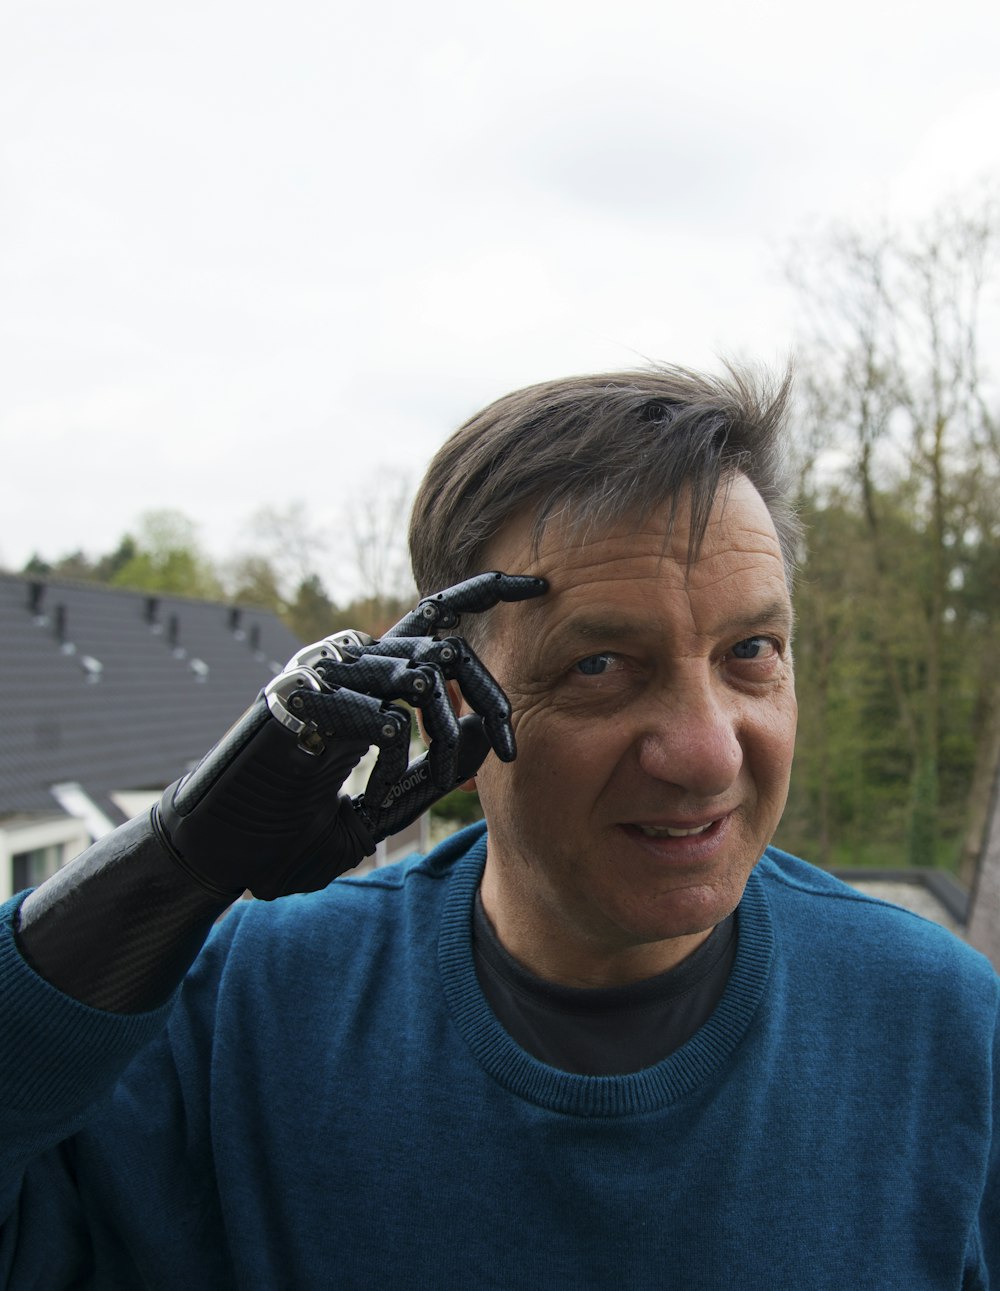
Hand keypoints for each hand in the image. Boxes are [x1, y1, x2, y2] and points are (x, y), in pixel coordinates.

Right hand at [155, 572, 545, 899]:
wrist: (222, 848)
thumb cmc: (299, 825)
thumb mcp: (388, 800)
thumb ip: (439, 766)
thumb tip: (492, 728)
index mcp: (370, 674)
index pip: (436, 614)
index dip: (486, 590)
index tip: (539, 586)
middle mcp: (349, 662)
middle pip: (446, 648)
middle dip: (492, 695)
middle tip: (514, 748)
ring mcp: (322, 675)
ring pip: (420, 676)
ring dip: (441, 740)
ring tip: (422, 785)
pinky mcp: (300, 698)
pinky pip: (379, 713)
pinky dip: (393, 755)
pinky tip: (377, 784)